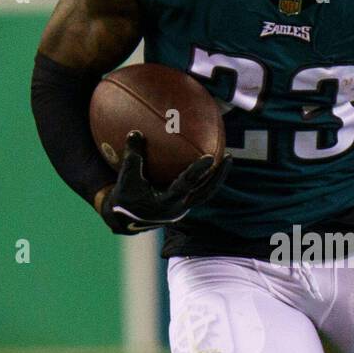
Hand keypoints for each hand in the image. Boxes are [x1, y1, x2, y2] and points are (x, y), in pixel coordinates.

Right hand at [98, 131, 229, 233]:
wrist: (125, 220)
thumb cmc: (125, 197)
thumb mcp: (126, 178)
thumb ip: (132, 157)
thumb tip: (135, 132)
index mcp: (165, 203)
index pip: (186, 185)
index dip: (198, 171)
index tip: (210, 157)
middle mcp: (178, 208)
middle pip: (205, 193)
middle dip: (218, 176)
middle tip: (228, 157)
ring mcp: (183, 208)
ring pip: (205, 193)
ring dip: (216, 177)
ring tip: (226, 158)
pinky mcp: (183, 205)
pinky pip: (200, 190)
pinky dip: (206, 178)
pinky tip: (212, 163)